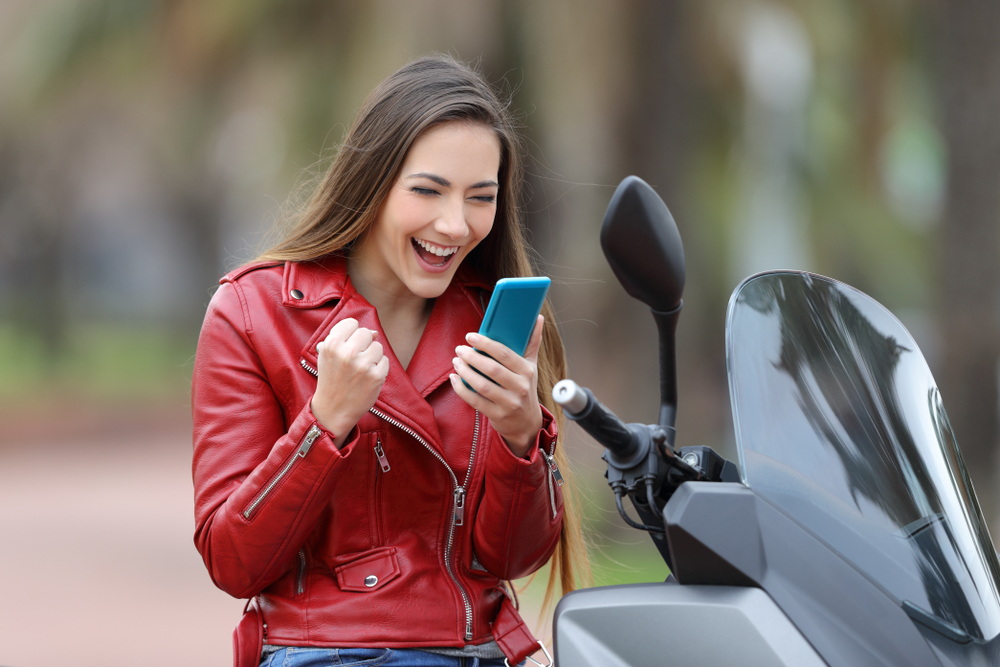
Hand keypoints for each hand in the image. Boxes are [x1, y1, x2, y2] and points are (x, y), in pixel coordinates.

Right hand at [311, 318, 388, 447]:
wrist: (333, 409)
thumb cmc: (332, 379)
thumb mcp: (327, 355)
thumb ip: (344, 338)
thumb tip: (374, 332)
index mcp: (332, 344)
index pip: (352, 323)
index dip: (351, 334)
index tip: (348, 346)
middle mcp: (347, 353)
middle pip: (367, 333)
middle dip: (363, 344)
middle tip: (355, 360)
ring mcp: (363, 365)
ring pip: (378, 346)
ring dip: (372, 357)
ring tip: (360, 370)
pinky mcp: (376, 377)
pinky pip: (385, 361)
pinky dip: (379, 368)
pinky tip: (367, 377)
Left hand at [450, 315, 543, 457]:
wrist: (526, 422)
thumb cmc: (525, 387)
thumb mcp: (531, 366)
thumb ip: (532, 342)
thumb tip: (538, 317)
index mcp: (527, 371)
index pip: (504, 353)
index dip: (485, 344)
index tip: (470, 336)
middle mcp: (520, 387)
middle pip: (491, 369)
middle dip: (472, 357)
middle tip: (459, 349)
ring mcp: (509, 403)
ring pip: (482, 385)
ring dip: (465, 372)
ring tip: (456, 362)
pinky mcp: (497, 415)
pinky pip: (475, 401)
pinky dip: (461, 389)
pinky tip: (454, 379)